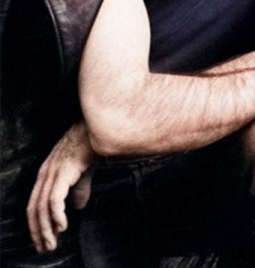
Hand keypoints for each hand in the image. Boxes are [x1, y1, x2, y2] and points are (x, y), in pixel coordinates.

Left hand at [28, 122, 95, 252]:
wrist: (100, 126)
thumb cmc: (93, 145)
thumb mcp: (84, 170)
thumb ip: (79, 189)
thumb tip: (77, 207)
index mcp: (47, 172)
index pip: (34, 203)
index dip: (36, 223)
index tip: (41, 239)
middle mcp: (45, 172)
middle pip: (34, 208)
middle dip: (37, 231)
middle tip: (44, 247)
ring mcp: (53, 172)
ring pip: (42, 206)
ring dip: (45, 228)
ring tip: (51, 242)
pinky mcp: (63, 171)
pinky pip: (54, 199)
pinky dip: (56, 215)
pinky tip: (62, 225)